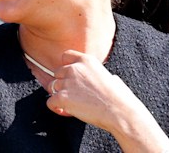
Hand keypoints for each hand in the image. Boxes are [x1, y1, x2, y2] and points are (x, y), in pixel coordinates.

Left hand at [45, 50, 166, 145]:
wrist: (118, 110)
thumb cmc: (119, 96)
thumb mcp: (110, 76)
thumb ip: (99, 74)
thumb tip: (108, 78)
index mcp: (86, 60)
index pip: (66, 56)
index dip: (66, 67)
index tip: (70, 77)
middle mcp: (74, 68)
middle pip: (57, 73)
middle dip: (62, 83)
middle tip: (73, 95)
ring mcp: (67, 82)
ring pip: (52, 87)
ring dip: (59, 96)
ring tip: (71, 105)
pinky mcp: (62, 97)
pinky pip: (50, 102)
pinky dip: (56, 108)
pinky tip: (66, 112)